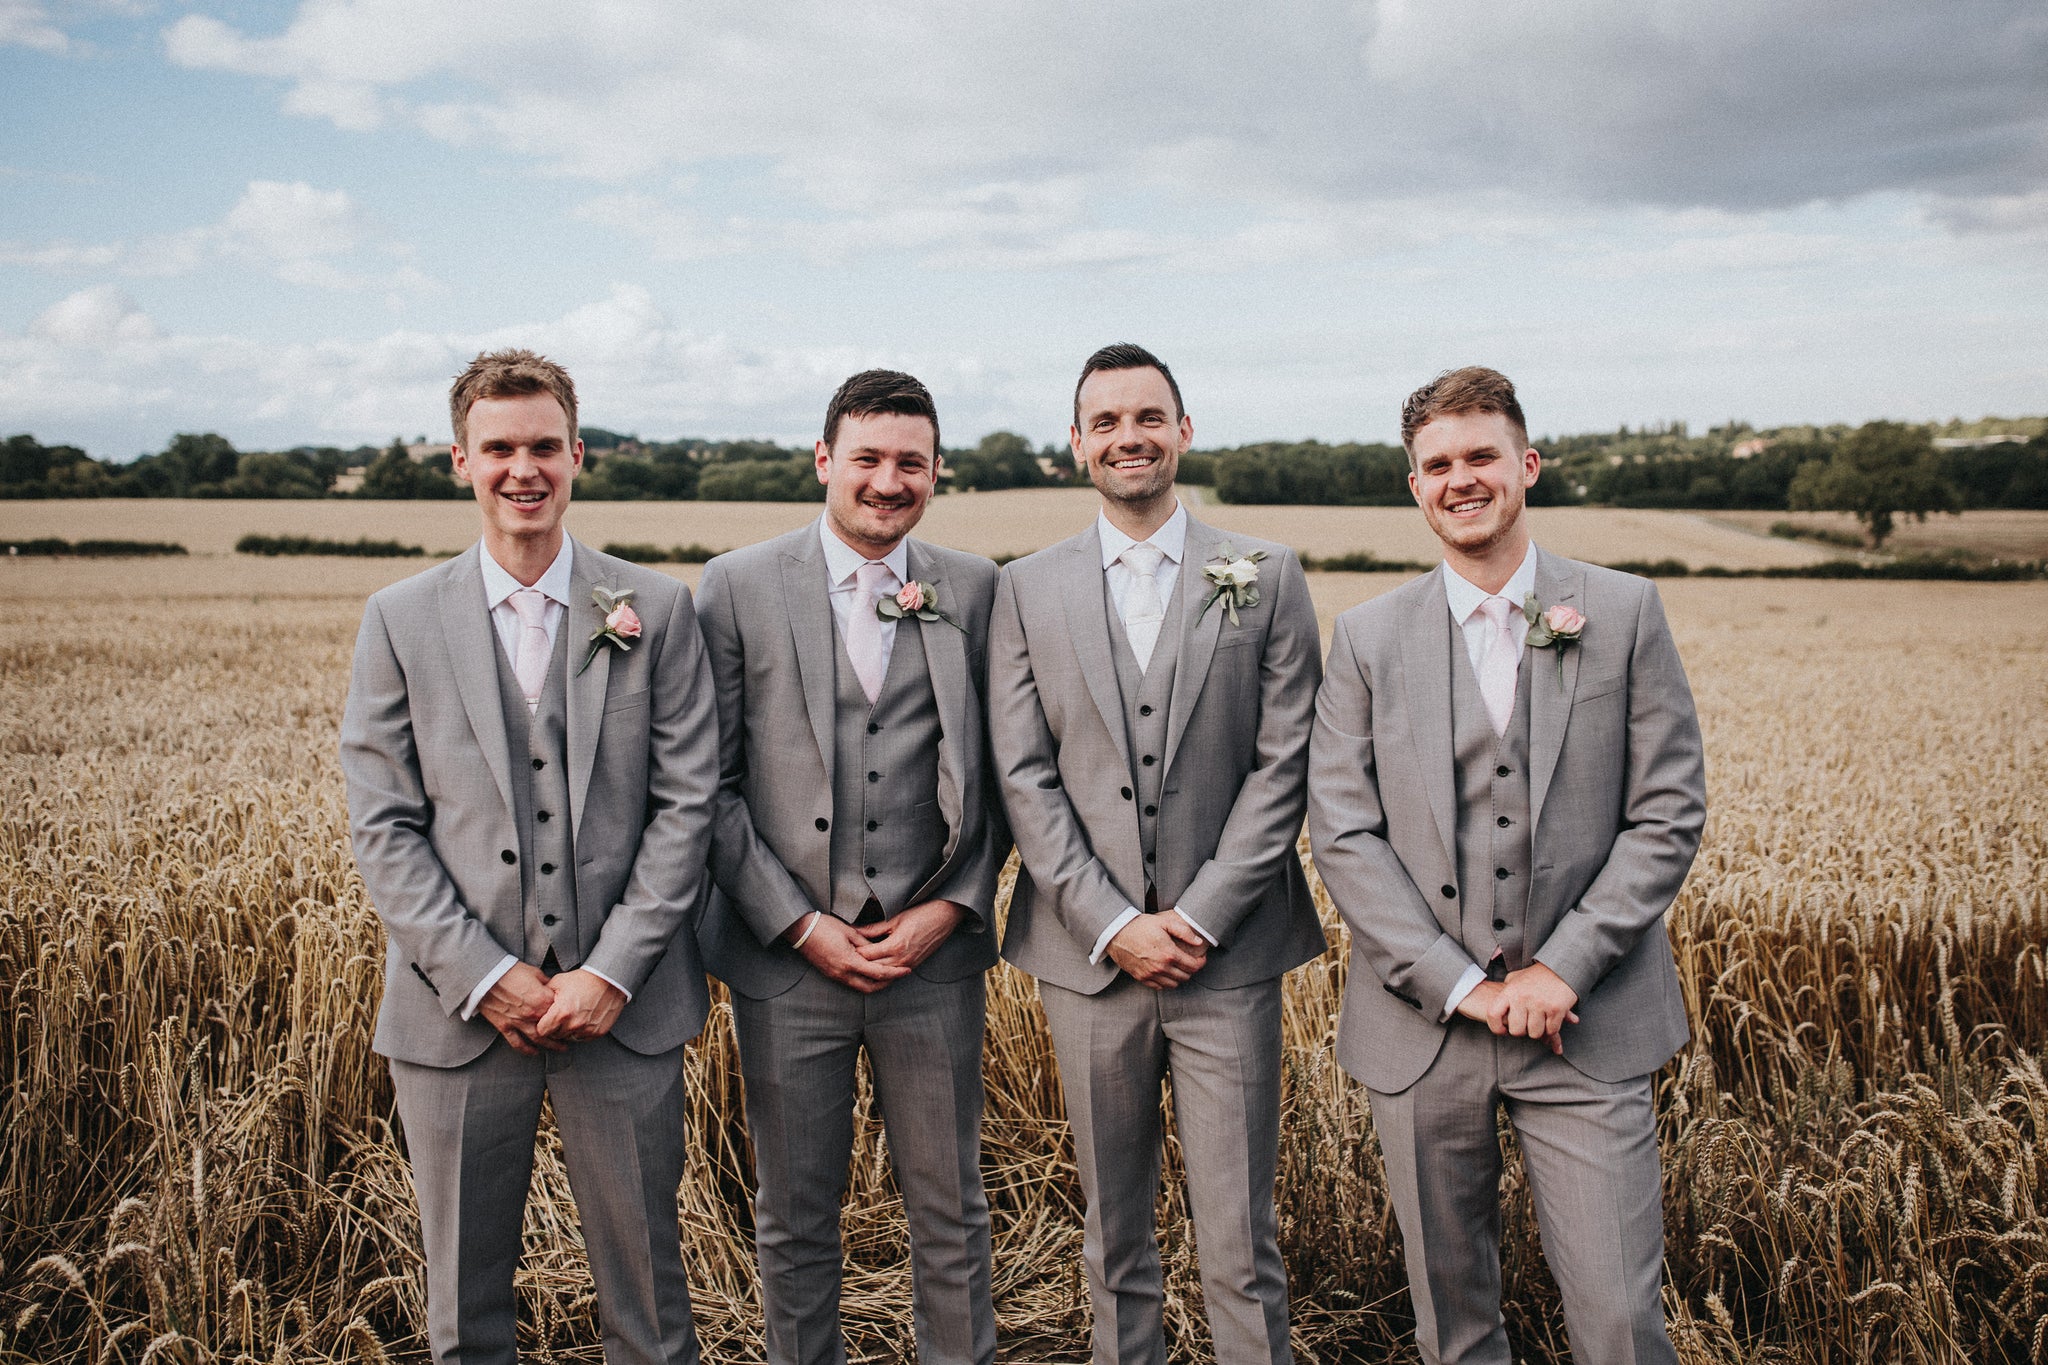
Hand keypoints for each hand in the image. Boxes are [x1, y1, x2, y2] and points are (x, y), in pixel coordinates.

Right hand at [477, 961, 563, 1055]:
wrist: (486, 976)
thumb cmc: (511, 971)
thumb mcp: (534, 973)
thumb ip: (546, 983)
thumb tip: (553, 987)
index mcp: (542, 1000)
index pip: (560, 1011)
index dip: (566, 1013)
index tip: (572, 1016)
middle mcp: (533, 1014)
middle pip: (552, 1028)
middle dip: (563, 1033)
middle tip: (571, 1036)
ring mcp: (518, 1022)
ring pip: (538, 1039)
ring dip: (551, 1046)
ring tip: (561, 1049)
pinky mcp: (505, 1026)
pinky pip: (517, 1042)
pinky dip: (526, 1050)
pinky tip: (534, 1053)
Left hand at [533, 968, 626, 1042]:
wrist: (609, 980)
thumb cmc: (583, 980)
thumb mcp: (558, 982)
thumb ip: (543, 996)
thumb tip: (533, 1003)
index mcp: (561, 1013)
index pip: (542, 1032)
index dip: (542, 1025)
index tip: (545, 1019)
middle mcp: (574, 1025)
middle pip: (555, 1036)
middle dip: (555, 1028)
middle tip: (560, 1015)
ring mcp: (587, 1030)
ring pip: (569, 1038)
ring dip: (568, 1030)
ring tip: (573, 1015)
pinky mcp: (597, 1032)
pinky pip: (583, 1037)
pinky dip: (581, 1031)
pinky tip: (583, 1017)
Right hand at [787, 912, 912, 993]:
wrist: (800, 930)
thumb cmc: (824, 926)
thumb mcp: (850, 931)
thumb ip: (866, 943)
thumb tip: (879, 950)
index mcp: (849, 961)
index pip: (878, 973)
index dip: (895, 973)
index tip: (906, 971)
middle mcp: (843, 973)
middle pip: (870, 987)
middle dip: (886, 984)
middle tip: (898, 975)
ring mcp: (835, 976)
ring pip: (860, 987)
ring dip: (874, 984)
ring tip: (886, 974)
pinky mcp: (830, 974)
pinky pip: (851, 983)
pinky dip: (863, 980)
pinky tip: (869, 972)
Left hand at [856, 899, 965, 972]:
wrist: (945, 917)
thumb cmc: (922, 914)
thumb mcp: (895, 919)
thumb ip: (874, 928)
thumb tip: (855, 931)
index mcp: (895, 946)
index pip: (867, 955)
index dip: (854, 952)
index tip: (844, 948)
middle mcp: (901, 959)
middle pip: (872, 968)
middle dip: (859, 963)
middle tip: (846, 958)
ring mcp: (908, 964)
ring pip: (883, 975)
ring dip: (870, 970)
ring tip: (857, 965)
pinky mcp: (914, 965)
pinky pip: (893, 974)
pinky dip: (882, 973)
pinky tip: (874, 970)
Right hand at [1107, 912, 1207, 988]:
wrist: (1117, 933)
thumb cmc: (1140, 926)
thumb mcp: (1164, 922)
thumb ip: (1184, 931)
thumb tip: (1198, 941)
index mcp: (1169, 953)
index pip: (1193, 966)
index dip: (1201, 962)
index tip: (1201, 958)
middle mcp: (1161, 967)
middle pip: (1186, 976)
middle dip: (1192, 969)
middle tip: (1190, 961)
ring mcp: (1151, 974)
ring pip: (1174, 984)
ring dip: (1180, 977)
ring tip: (1179, 967)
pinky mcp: (1142, 978)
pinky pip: (1160, 987)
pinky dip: (1167, 982)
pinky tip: (1166, 972)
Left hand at [1486, 962, 1579, 1055]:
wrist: (1561, 968)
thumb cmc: (1536, 975)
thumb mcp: (1516, 978)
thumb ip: (1506, 989)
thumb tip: (1494, 999)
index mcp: (1510, 991)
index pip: (1493, 1014)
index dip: (1496, 1027)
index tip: (1503, 1030)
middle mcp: (1523, 998)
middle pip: (1516, 1030)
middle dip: (1522, 1031)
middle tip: (1526, 1026)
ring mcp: (1540, 1004)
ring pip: (1535, 1033)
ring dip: (1538, 1031)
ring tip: (1539, 1023)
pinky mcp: (1556, 1010)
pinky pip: (1551, 1030)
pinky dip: (1551, 1030)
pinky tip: (1550, 1022)